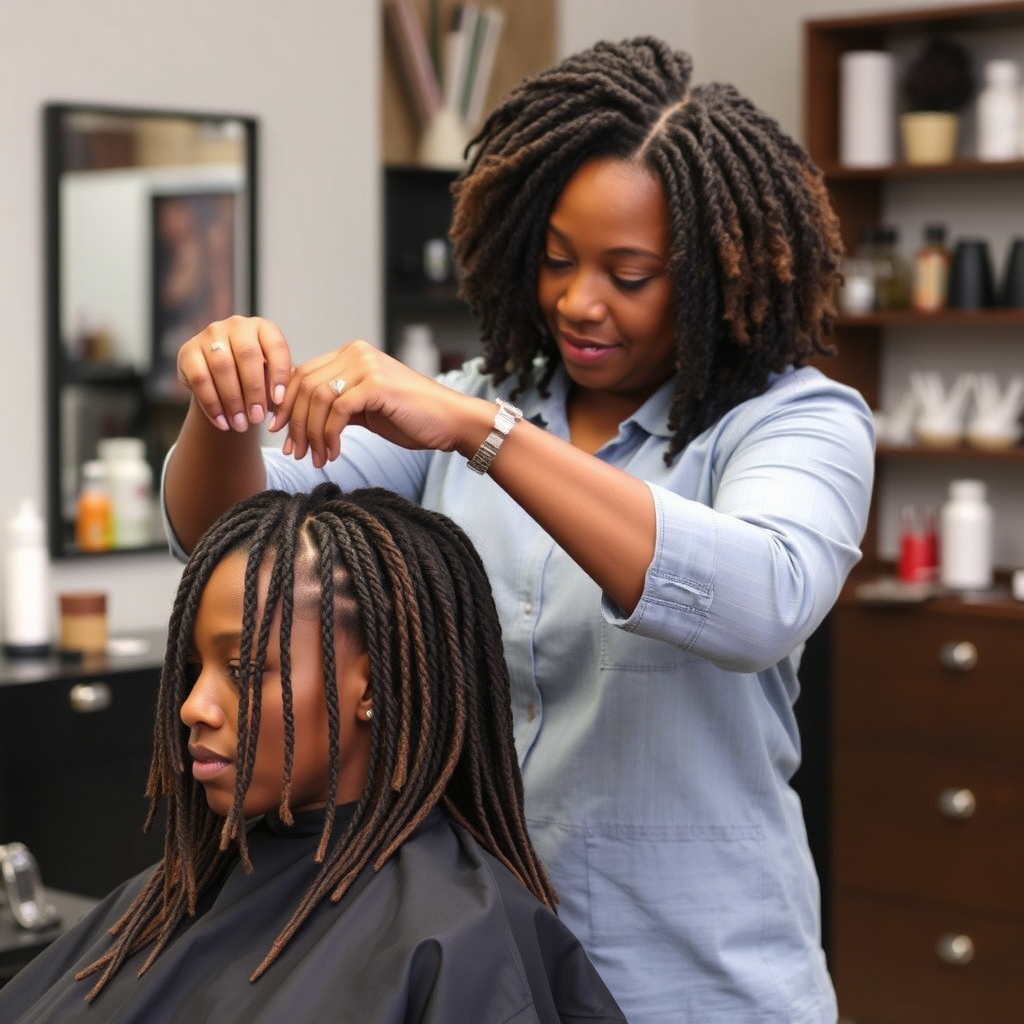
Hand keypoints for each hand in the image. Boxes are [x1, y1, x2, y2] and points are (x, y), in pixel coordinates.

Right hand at [176, 316, 292, 432]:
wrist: (222, 381)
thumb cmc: (256, 379)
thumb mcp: (271, 380)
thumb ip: (281, 387)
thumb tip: (284, 403)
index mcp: (263, 328)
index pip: (276, 346)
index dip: (279, 374)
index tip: (280, 401)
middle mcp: (237, 325)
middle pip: (247, 356)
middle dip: (254, 391)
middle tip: (257, 419)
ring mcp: (210, 335)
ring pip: (222, 367)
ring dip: (232, 401)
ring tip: (241, 425)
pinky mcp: (188, 351)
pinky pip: (200, 379)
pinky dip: (212, 404)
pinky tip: (222, 422)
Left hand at [273, 340, 481, 467]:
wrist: (452, 421)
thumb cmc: (412, 417)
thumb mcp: (366, 408)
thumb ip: (338, 405)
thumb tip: (300, 420)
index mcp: (351, 354)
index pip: (302, 374)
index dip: (286, 404)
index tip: (280, 433)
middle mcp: (356, 353)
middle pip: (304, 385)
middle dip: (294, 422)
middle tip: (294, 452)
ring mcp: (367, 366)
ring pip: (317, 399)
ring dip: (311, 433)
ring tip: (315, 458)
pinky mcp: (376, 385)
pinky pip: (337, 412)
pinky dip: (329, 436)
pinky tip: (333, 454)